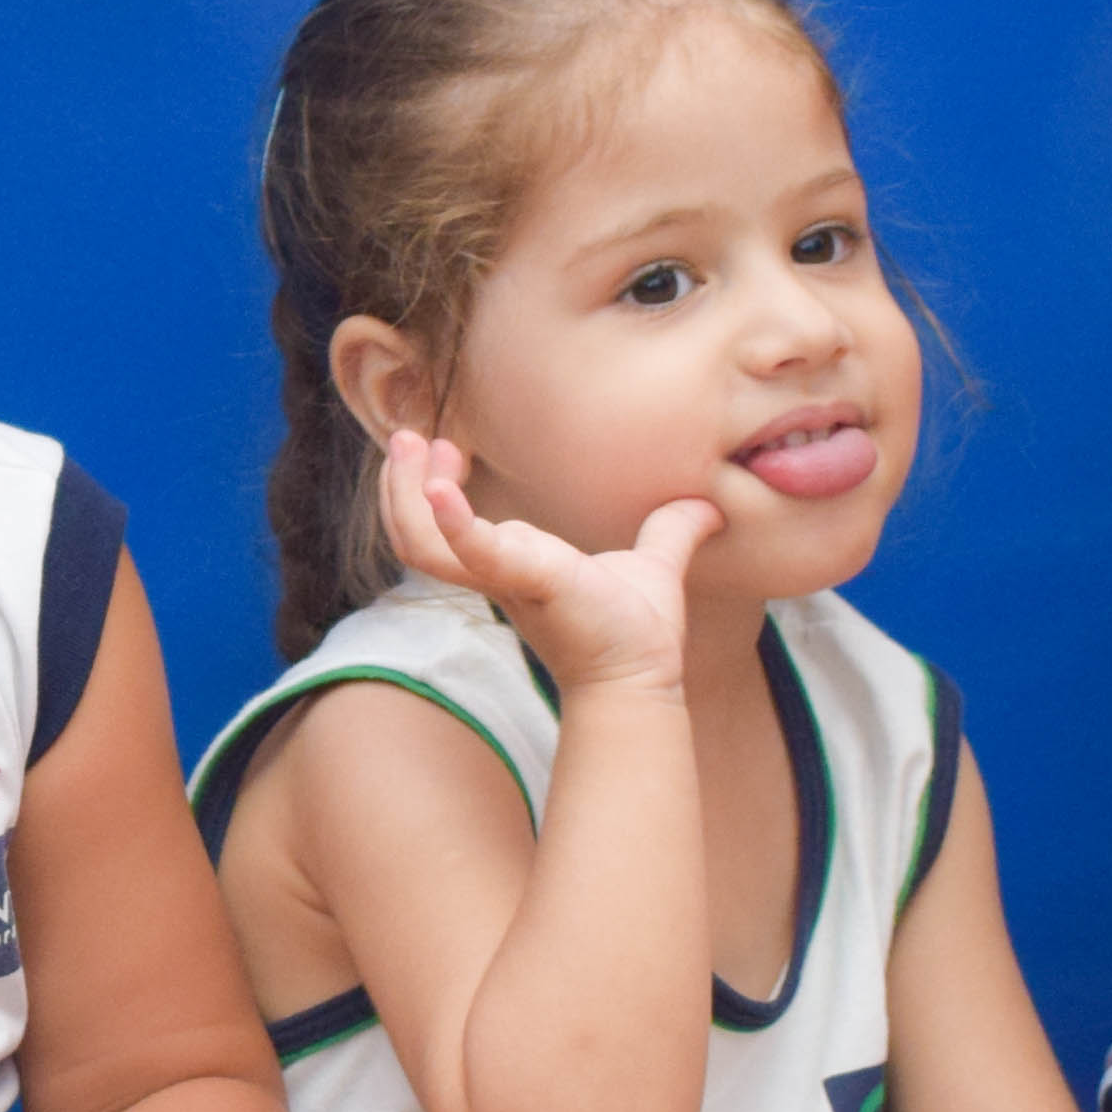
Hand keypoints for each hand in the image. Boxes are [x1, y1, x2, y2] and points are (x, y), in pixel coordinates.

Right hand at [373, 430, 709, 698]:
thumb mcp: (653, 565)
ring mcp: (503, 579)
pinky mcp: (526, 580)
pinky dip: (450, 520)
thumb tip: (710, 508)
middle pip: (412, 532)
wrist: (644, 674)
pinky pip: (469, 552)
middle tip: (406, 436)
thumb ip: (672, 532)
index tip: (449, 447)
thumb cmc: (637, 632)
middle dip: (400, 481)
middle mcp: (494, 572)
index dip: (428, 485)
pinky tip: (439, 488)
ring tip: (412, 444)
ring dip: (406, 492)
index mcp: (510, 564)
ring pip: (419, 543)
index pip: (440, 527)